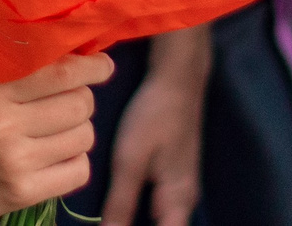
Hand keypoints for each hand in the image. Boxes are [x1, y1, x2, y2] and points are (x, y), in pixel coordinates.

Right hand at [0, 45, 111, 223]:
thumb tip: (35, 15)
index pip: (60, 72)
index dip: (91, 66)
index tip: (102, 63)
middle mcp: (2, 127)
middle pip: (79, 104)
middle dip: (83, 94)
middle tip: (71, 92)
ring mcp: (13, 164)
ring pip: (82, 138)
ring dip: (77, 127)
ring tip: (59, 122)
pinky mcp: (20, 195)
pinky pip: (76, 173)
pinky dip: (74, 160)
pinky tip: (55, 151)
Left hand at [100, 30, 206, 225]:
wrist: (176, 79)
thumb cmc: (153, 117)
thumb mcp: (130, 161)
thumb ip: (120, 202)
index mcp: (178, 202)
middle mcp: (184, 199)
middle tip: (107, 221)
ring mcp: (180, 185)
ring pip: (159, 219)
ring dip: (136, 220)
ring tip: (108, 216)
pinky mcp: (172, 172)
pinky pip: (157, 203)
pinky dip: (139, 208)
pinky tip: (118, 200)